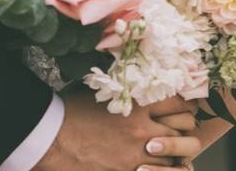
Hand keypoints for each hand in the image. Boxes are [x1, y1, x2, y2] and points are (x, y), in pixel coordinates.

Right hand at [36, 87, 196, 170]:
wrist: (51, 138)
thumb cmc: (69, 109)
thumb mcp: (98, 87)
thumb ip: (121, 84)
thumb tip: (132, 74)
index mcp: (136, 103)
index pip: (178, 102)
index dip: (184, 104)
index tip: (180, 106)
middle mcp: (142, 127)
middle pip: (184, 128)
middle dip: (184, 126)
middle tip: (179, 126)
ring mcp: (137, 153)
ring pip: (176, 153)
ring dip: (175, 150)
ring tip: (167, 147)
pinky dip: (161, 168)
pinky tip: (153, 163)